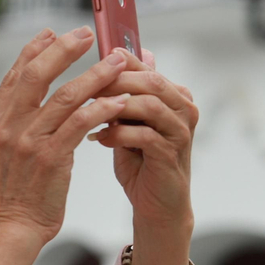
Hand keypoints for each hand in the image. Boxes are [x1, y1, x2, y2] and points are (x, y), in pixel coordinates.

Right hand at [0, 26, 132, 264]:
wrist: (11, 229)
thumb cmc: (13, 194)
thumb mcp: (0, 153)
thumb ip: (12, 123)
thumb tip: (31, 95)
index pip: (14, 76)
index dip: (34, 50)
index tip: (53, 32)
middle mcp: (4, 128)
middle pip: (36, 74)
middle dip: (64, 49)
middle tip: (88, 34)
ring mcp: (26, 142)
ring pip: (66, 95)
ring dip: (96, 75)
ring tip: (118, 63)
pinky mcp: (50, 158)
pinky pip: (82, 122)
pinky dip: (103, 108)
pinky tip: (119, 101)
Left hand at [91, 48, 197, 264]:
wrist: (156, 205)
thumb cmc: (140, 161)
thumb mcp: (127, 121)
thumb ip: (121, 94)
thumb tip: (109, 58)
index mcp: (174, 94)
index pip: (144, 67)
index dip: (113, 65)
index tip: (82, 70)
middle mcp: (183, 107)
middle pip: (149, 80)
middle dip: (112, 83)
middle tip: (81, 90)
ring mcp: (180, 130)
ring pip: (148, 104)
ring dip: (114, 107)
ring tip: (87, 114)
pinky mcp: (172, 153)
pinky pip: (144, 134)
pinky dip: (117, 134)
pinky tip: (98, 139)